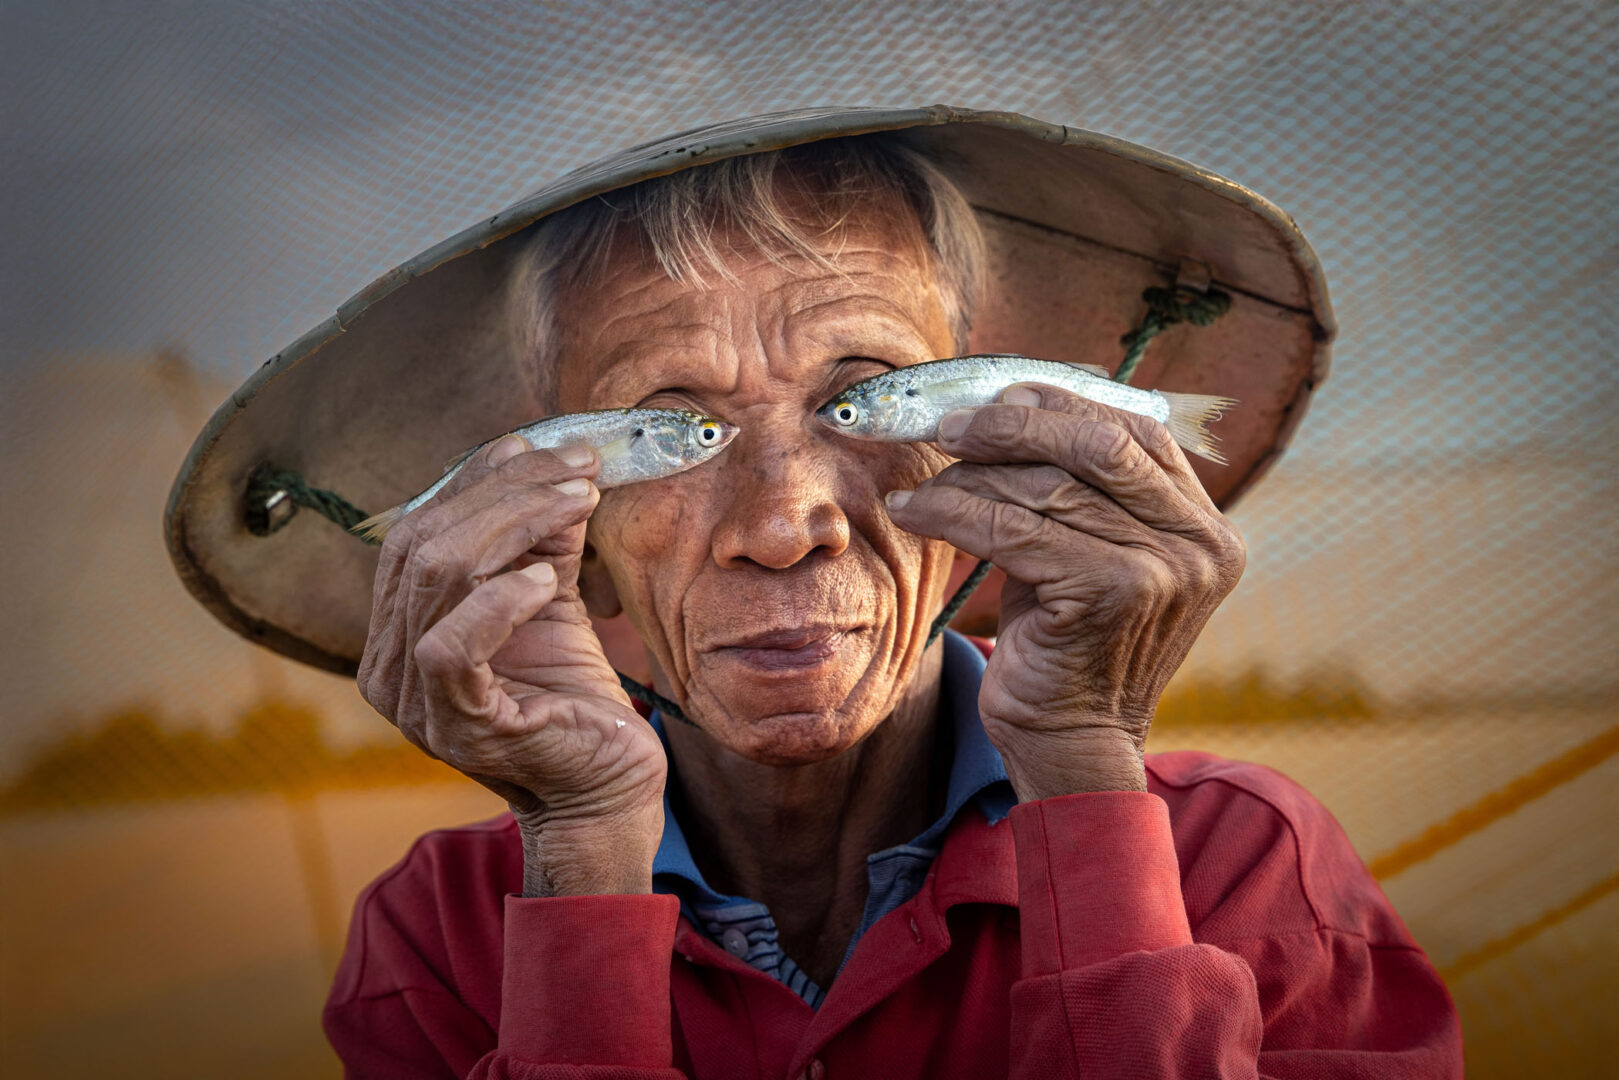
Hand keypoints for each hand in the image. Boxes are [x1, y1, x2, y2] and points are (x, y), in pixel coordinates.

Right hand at [357, 435, 665, 894]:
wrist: (605, 787)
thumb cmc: (573, 697)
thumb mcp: (552, 600)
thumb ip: (540, 542)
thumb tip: (555, 465)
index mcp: (398, 629)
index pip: (416, 530)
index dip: (475, 478)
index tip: (544, 445)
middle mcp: (387, 665)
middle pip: (423, 543)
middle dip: (504, 489)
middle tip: (578, 464)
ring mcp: (412, 702)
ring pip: (436, 578)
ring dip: (515, 523)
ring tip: (578, 500)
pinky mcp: (455, 728)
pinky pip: (450, 647)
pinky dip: (499, 599)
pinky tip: (548, 579)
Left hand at [883, 384, 1245, 796]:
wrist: (1070, 743)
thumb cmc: (1065, 643)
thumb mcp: (1086, 554)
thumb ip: (1078, 489)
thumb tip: (1011, 402)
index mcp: (1205, 525)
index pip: (1135, 430)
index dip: (1060, 403)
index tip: (995, 402)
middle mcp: (1201, 542)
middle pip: (1097, 441)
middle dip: (1014, 425)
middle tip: (949, 429)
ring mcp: (1165, 567)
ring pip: (1046, 486)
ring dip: (969, 477)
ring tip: (922, 484)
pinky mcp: (1114, 591)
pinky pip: (1015, 529)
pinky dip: (954, 513)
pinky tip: (914, 512)